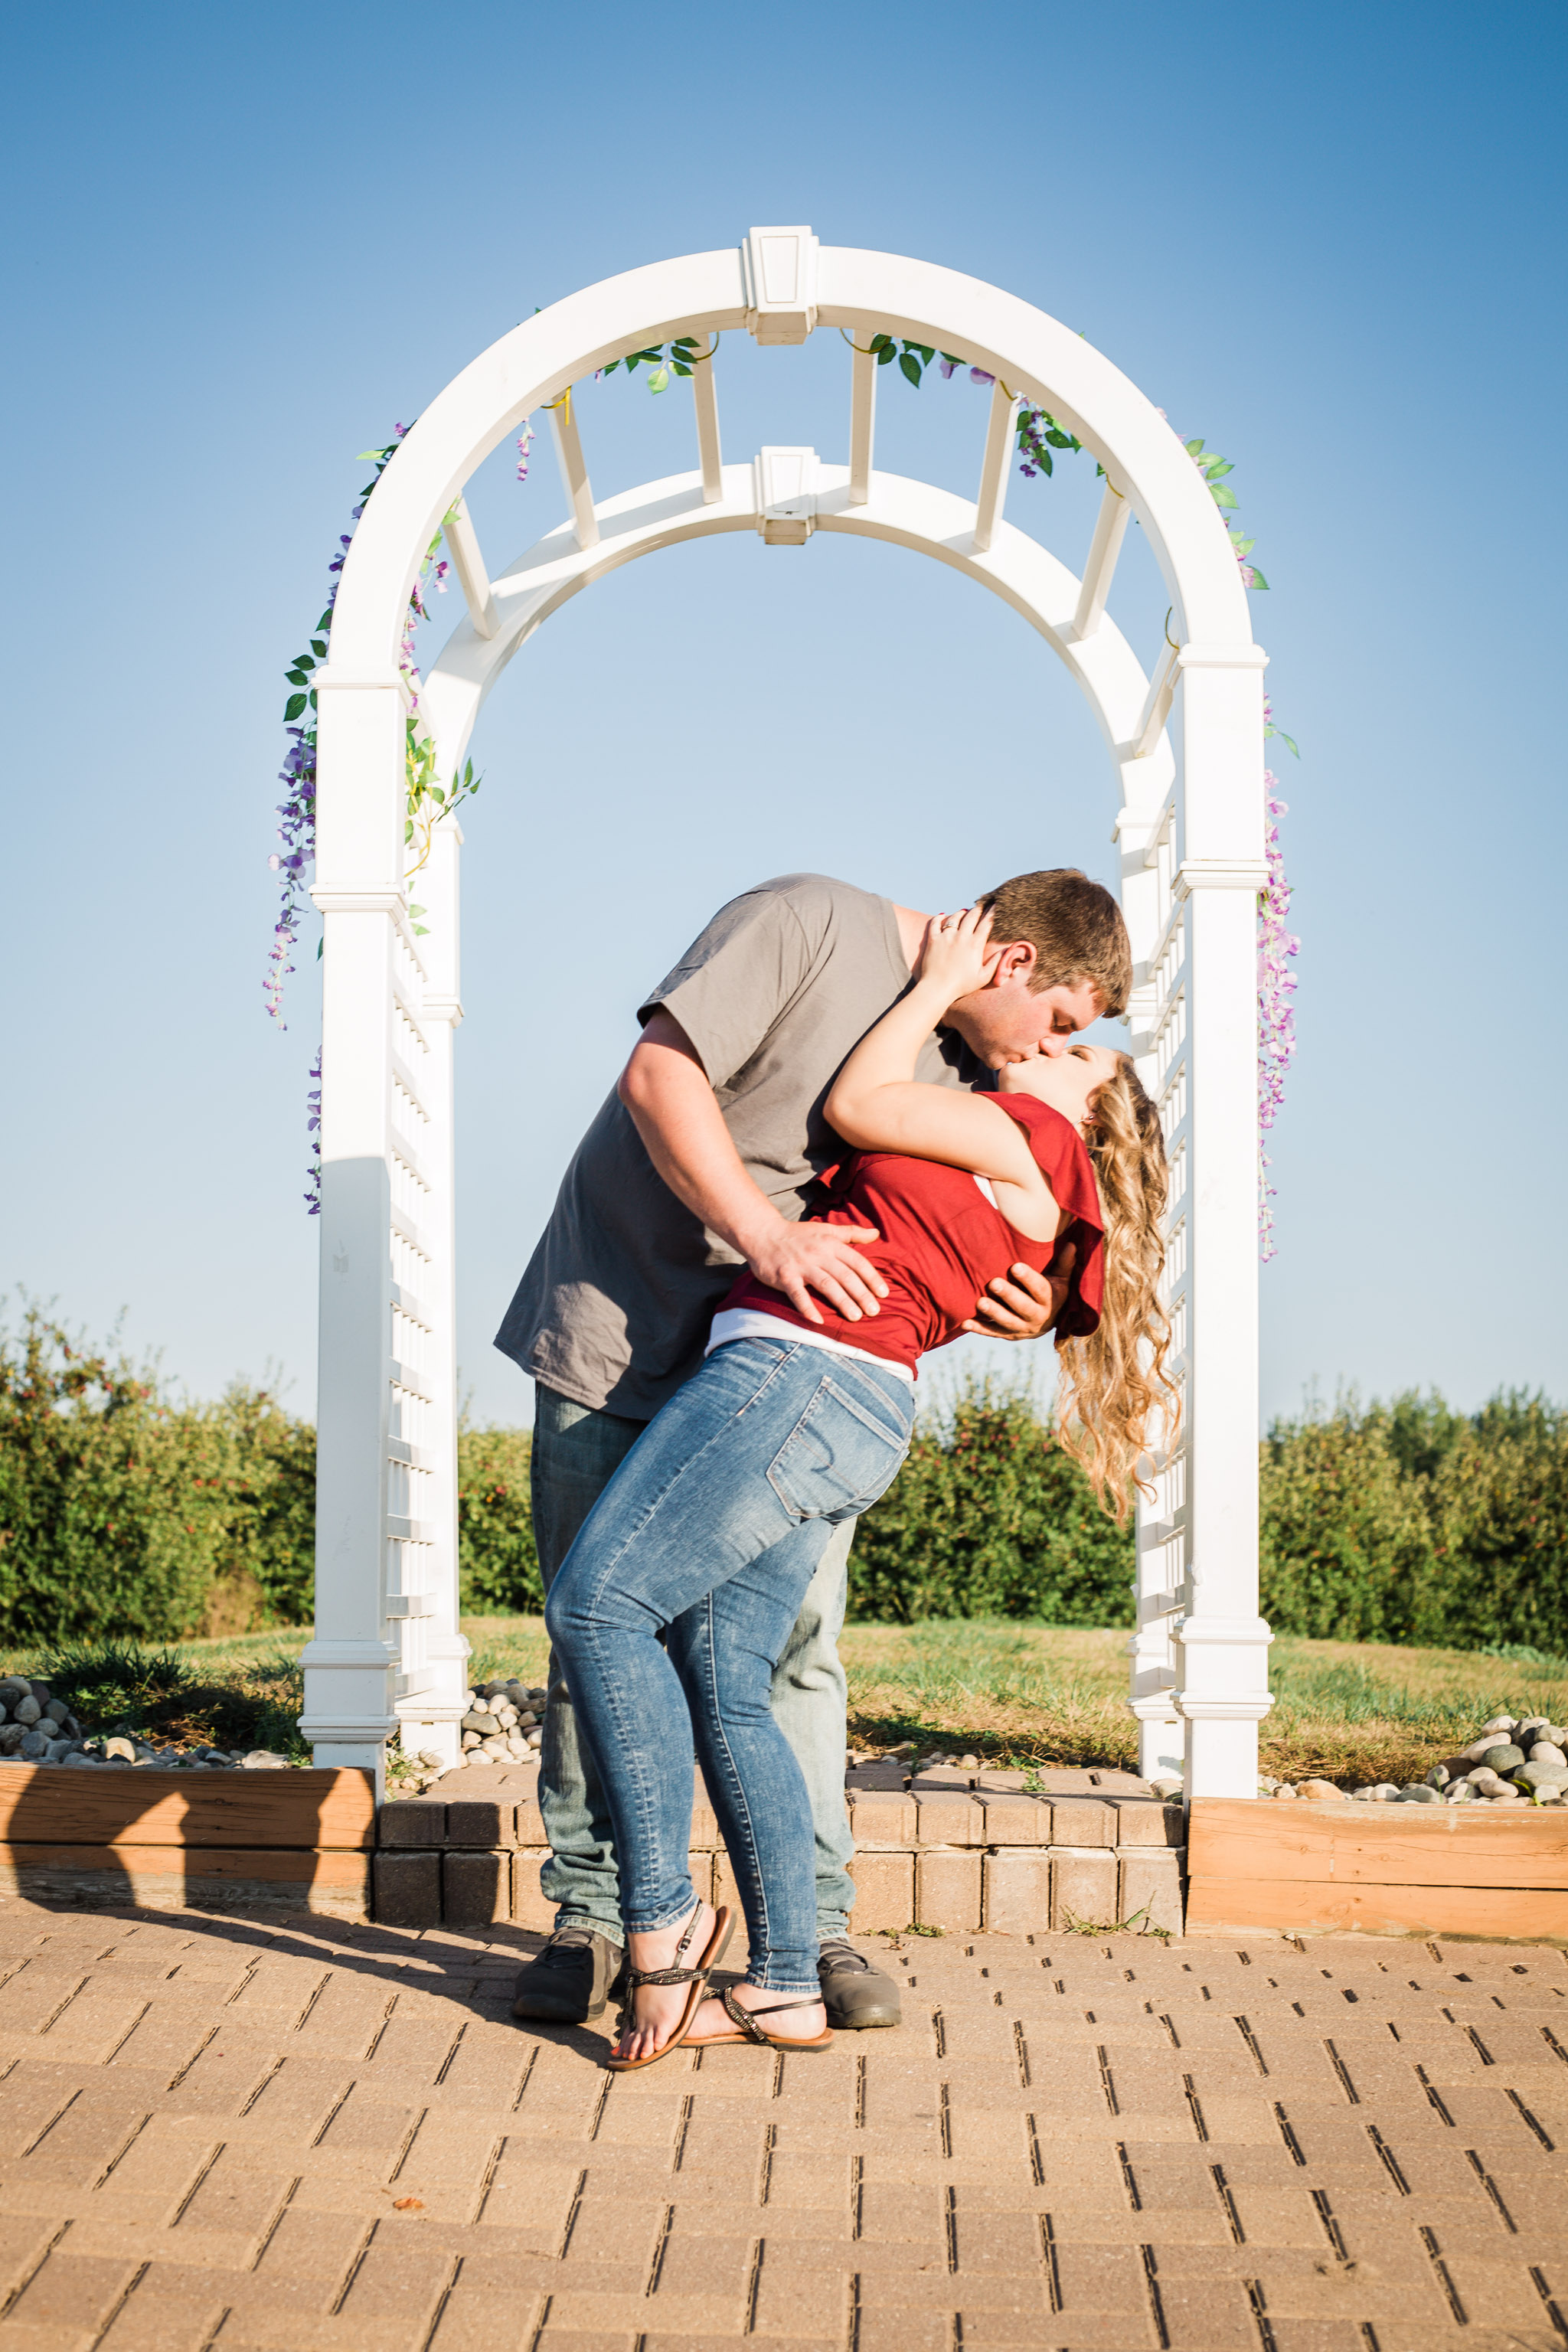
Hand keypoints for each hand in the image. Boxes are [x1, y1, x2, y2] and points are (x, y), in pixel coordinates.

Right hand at [744, 1218, 888, 1325]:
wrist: (763, 1234)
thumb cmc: (798, 1235)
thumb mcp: (827, 1229)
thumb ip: (852, 1233)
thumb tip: (876, 1233)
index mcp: (831, 1243)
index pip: (857, 1261)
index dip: (872, 1278)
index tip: (883, 1294)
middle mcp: (818, 1253)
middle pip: (845, 1275)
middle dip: (861, 1294)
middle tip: (874, 1312)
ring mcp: (801, 1265)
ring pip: (826, 1284)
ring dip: (842, 1301)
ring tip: (855, 1317)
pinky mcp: (784, 1276)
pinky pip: (798, 1294)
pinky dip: (807, 1308)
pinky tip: (818, 1322)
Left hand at [915, 904, 1000, 1009]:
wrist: (937, 989)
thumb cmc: (961, 986)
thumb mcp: (984, 977)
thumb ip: (996, 963)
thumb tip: (1005, 950)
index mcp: (975, 945)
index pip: (986, 923)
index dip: (992, 912)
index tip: (996, 905)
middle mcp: (961, 937)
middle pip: (971, 916)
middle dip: (978, 909)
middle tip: (982, 906)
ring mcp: (946, 937)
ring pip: (955, 917)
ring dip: (961, 913)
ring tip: (965, 912)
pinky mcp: (933, 940)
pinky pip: (935, 922)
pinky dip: (939, 917)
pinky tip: (943, 916)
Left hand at [960, 1243, 1076, 1340]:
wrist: (1050, 1321)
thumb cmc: (1054, 1291)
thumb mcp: (1061, 1278)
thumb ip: (1064, 1263)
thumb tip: (1072, 1244)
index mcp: (1051, 1301)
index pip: (1041, 1290)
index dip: (1029, 1279)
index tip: (1015, 1266)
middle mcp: (1038, 1317)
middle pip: (1023, 1307)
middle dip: (1009, 1296)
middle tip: (993, 1282)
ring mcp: (1023, 1329)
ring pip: (1008, 1322)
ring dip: (993, 1313)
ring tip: (979, 1302)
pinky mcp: (1009, 1335)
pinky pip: (993, 1333)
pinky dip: (980, 1329)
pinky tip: (965, 1322)